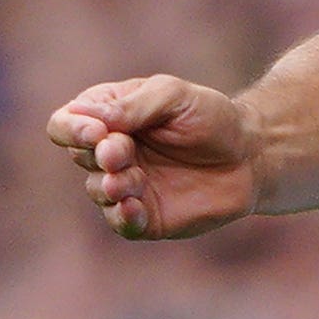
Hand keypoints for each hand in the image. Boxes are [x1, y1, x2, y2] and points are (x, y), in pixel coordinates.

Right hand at [47, 74, 260, 238]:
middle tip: (121, 152)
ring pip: (98, 190)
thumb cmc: (212, 118)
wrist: (253, 154)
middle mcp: (110, 153)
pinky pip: (121, 222)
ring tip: (133, 179)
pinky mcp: (146, 215)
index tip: (96, 132)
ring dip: (112, 185)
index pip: (65, 124)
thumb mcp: (174, 96)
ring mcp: (127, 185)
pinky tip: (133, 208)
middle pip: (80, 157)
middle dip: (99, 156)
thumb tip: (88, 117)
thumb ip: (134, 106)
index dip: (72, 129)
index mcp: (109, 118)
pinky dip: (122, 216)